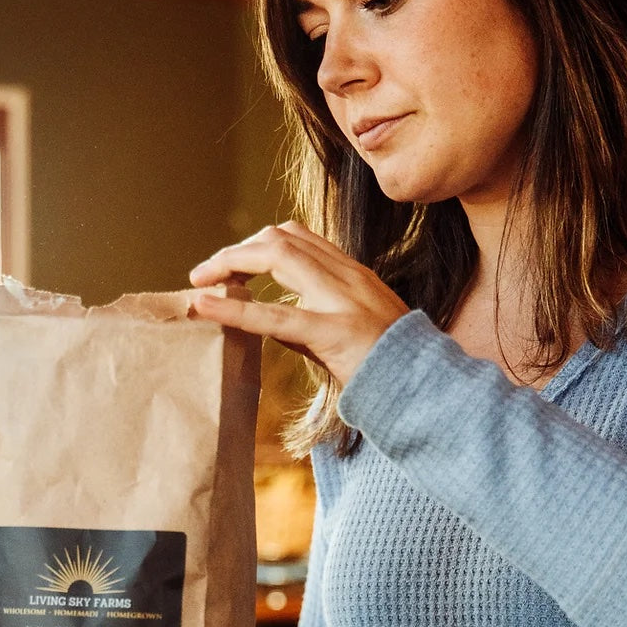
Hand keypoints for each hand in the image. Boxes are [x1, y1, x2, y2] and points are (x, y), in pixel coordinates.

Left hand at [189, 221, 408, 386]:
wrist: (427, 389)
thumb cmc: (391, 368)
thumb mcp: (352, 331)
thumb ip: (313, 320)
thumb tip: (271, 324)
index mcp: (353, 275)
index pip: (298, 237)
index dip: (258, 244)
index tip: (234, 267)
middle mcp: (348, 277)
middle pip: (281, 238)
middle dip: (237, 251)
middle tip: (205, 274)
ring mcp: (343, 301)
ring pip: (277, 257)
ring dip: (230, 263)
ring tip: (199, 283)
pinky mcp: (334, 333)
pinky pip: (275, 316)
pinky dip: (233, 310)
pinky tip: (205, 307)